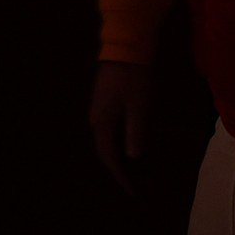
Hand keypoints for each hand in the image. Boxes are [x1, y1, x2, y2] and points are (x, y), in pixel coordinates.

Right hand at [89, 59, 152, 194]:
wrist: (126, 43)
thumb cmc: (133, 75)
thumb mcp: (138, 105)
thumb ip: (134, 132)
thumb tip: (132, 158)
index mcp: (101, 122)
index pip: (108, 157)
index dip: (120, 177)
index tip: (132, 191)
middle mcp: (96, 118)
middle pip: (105, 151)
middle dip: (119, 170)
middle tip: (136, 184)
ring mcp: (100, 108)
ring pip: (108, 140)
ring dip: (120, 156)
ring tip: (135, 169)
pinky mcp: (107, 100)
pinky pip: (111, 129)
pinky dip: (121, 141)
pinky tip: (131, 143)